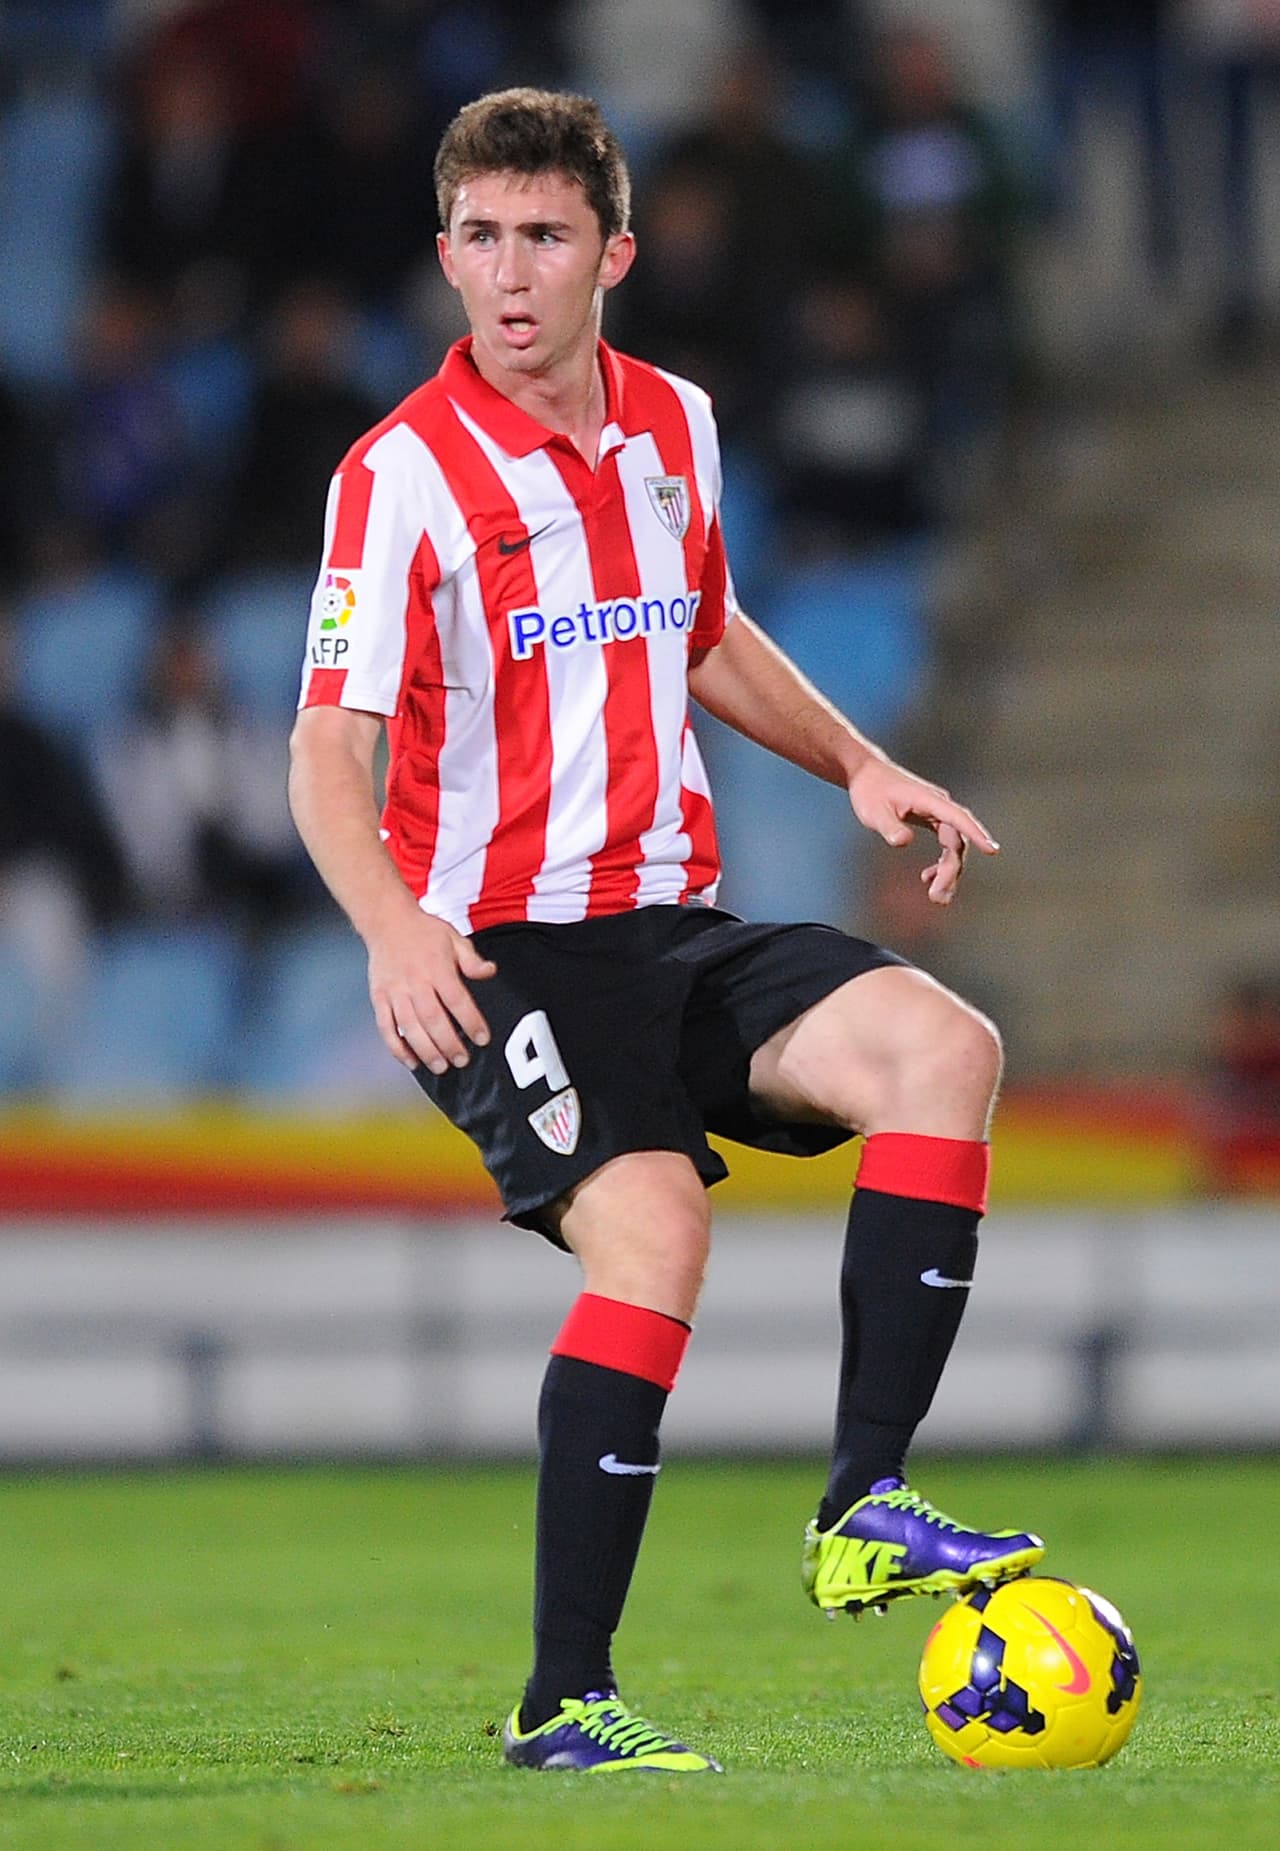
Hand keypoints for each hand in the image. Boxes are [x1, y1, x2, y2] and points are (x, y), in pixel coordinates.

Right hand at [366, 909, 496, 1073]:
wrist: (387, 921)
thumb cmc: (424, 931)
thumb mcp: (454, 938)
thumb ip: (472, 959)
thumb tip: (490, 971)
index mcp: (437, 968)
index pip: (457, 1000)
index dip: (471, 1022)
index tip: (482, 1039)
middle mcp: (415, 982)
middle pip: (433, 1019)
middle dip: (449, 1043)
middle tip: (462, 1060)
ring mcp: (394, 991)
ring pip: (409, 1027)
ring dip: (425, 1050)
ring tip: (440, 1066)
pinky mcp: (379, 998)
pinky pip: (386, 1027)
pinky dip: (396, 1047)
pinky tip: (411, 1061)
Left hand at [848, 756, 997, 905]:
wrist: (866, 774)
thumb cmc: (870, 790)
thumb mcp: (875, 812)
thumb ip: (890, 827)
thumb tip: (903, 842)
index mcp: (930, 800)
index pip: (959, 818)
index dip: (976, 834)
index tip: (992, 850)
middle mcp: (939, 806)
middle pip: (957, 841)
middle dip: (951, 870)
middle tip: (938, 897)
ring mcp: (938, 812)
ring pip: (953, 845)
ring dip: (948, 871)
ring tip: (937, 897)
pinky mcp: (932, 818)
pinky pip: (946, 843)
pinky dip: (940, 862)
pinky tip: (927, 877)